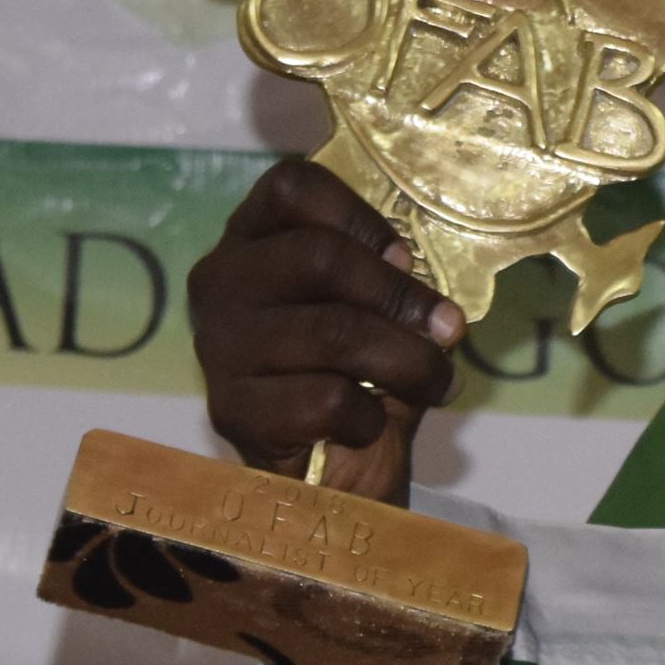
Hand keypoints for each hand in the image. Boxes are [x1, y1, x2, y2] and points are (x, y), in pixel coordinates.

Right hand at [186, 160, 463, 504]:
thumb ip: (398, 288)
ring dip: (408, 362)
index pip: (293, 187)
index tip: (404, 257)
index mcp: (254, 238)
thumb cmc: (354, 378)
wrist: (326, 478)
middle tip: (446, 328)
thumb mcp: (379, 316)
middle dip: (401, 296)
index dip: (361, 217)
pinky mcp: (230, 408)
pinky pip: (324, 398)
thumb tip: (439, 308)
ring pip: (332, 331)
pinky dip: (369, 416)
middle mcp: (221, 280)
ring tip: (437, 383)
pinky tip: (366, 425)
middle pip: (319, 256)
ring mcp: (218, 345)